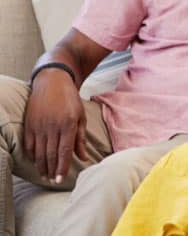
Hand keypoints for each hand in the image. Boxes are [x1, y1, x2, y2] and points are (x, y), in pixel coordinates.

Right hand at [23, 69, 87, 183]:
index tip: (60, 180)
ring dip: (42, 166)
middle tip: (53, 181)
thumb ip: (80, 138)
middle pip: (51, 154)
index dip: (62, 167)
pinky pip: (29, 144)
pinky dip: (32, 155)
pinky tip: (36, 162)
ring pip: (39, 151)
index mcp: (68, 124)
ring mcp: (39, 125)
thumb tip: (83, 158)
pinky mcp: (29, 124)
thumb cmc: (70, 99)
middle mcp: (52, 126)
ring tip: (45, 176)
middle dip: (52, 170)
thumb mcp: (81, 116)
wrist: (52, 81)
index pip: (64, 151)